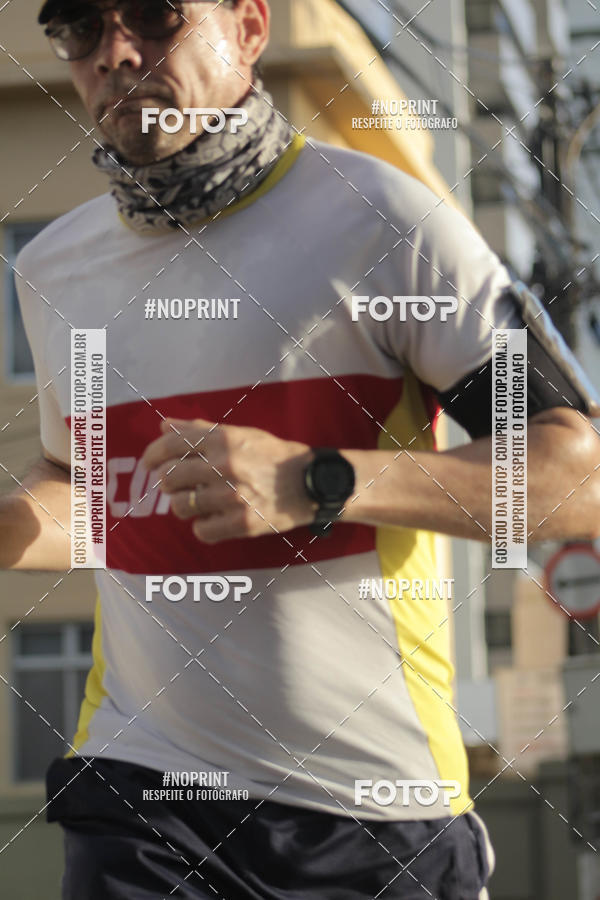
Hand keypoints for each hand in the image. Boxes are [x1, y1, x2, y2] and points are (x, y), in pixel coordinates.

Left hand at [141, 418, 314, 542]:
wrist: (310, 483)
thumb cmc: (273, 456)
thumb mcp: (240, 434)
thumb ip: (200, 430)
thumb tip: (164, 425)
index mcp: (224, 439)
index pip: (171, 444)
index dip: (153, 454)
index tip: (148, 463)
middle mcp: (225, 466)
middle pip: (170, 477)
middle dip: (168, 482)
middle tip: (177, 484)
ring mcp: (233, 496)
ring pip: (180, 506)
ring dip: (184, 505)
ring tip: (198, 502)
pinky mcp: (242, 523)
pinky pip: (201, 530)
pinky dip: (203, 526)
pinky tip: (213, 519)